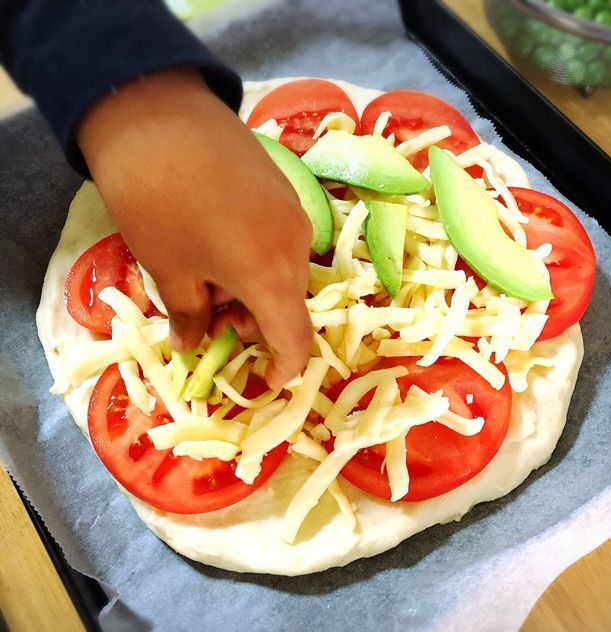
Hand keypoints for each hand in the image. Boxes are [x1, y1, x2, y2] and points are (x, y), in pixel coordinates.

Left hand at [77, 67, 312, 388]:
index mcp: (272, 276)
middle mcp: (297, 246)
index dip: (283, 369)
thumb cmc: (157, 204)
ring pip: (284, 271)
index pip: (296, 341)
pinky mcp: (284, 187)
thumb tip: (192, 343)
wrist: (155, 112)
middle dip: (255, 323)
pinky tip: (218, 238)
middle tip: (210, 315)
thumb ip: (189, 316)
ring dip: (254, 288)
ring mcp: (293, 212)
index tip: (263, 380)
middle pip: (288, 304)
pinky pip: (279, 240)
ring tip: (208, 272)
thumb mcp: (167, 269)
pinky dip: (257, 258)